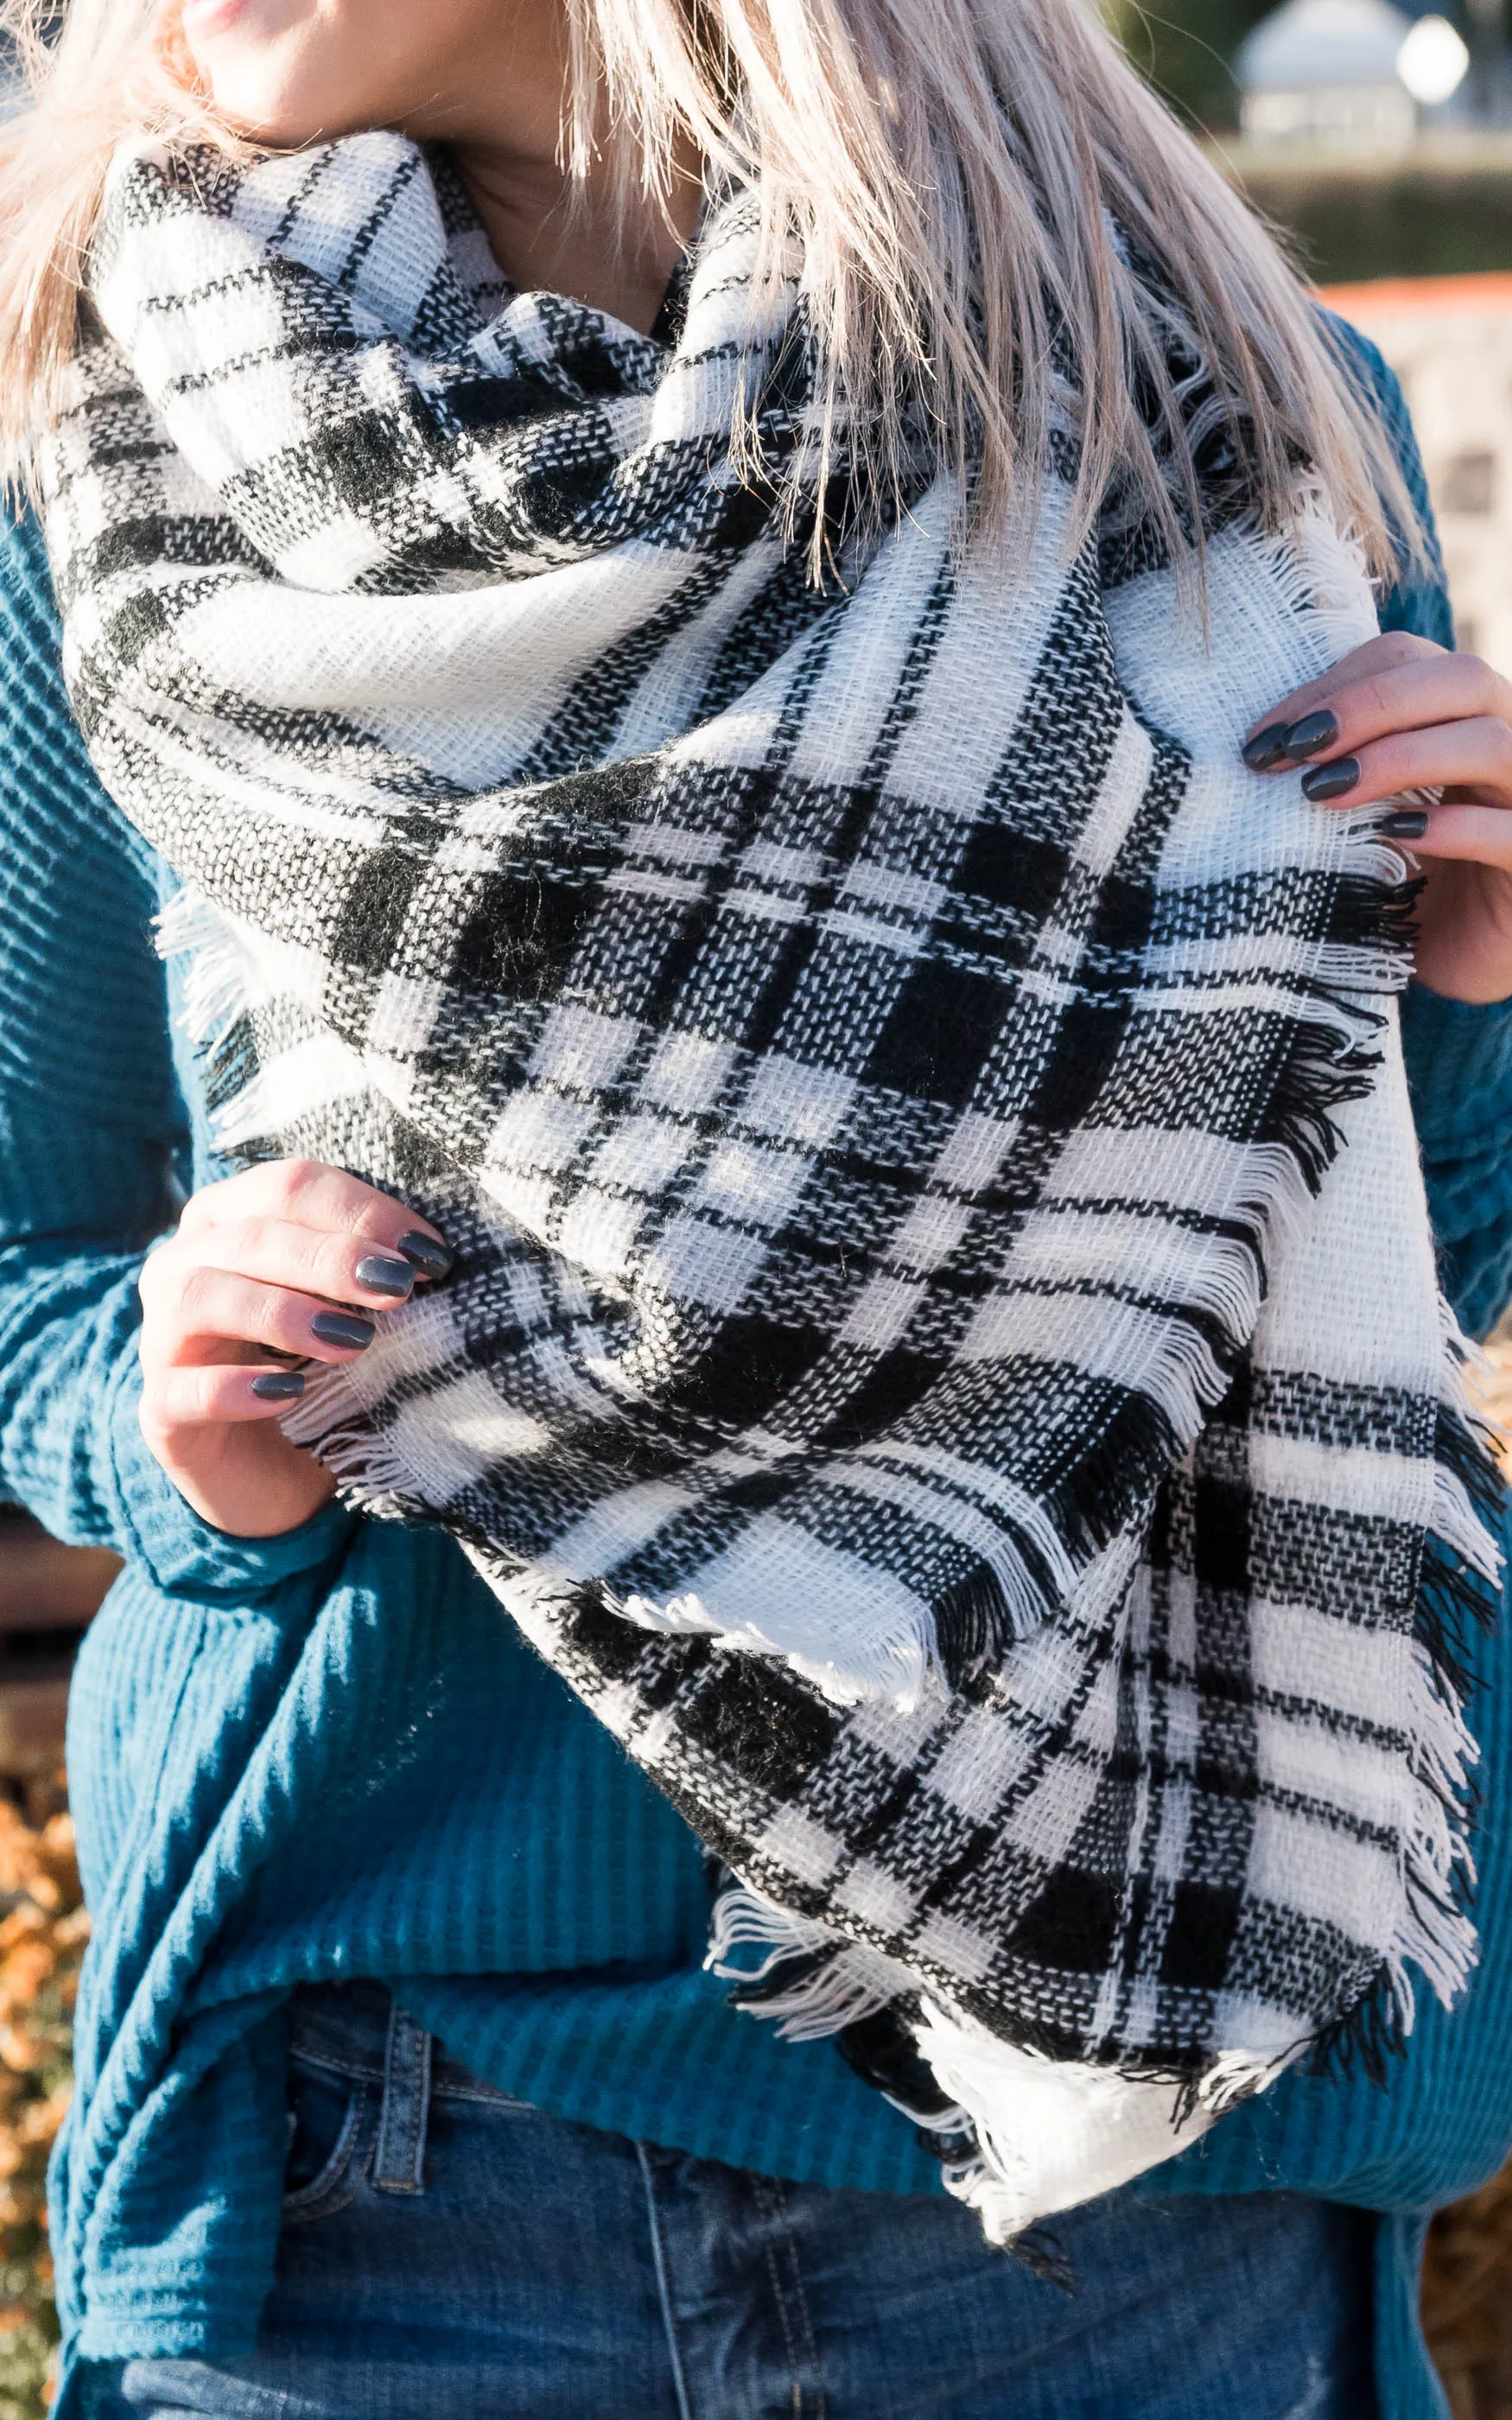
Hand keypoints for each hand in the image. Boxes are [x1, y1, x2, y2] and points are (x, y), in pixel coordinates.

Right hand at [137, 1159, 451, 1538]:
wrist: (274, 1470)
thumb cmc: (316, 1365)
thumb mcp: (346, 1307)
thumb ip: (371, 1270)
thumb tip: (431, 1255)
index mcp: (228, 1219)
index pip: (286, 1187)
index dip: (359, 1211)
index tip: (429, 1254)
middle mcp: (181, 1266)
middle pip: (248, 1237)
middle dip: (330, 1257)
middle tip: (395, 1288)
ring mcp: (162, 1338)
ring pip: (201, 1298)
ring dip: (282, 1312)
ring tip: (353, 1340)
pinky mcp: (160, 1412)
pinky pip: (181, 1390)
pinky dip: (236, 1388)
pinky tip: (290, 1392)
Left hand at [1243, 633, 1511, 1003]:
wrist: (1449, 963)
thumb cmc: (1398, 884)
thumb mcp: (1357, 817)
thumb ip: (1335, 768)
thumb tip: (1261, 744)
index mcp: (1463, 718)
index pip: (1412, 661)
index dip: (1336, 686)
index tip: (1267, 740)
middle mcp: (1508, 747)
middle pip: (1465, 680)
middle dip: (1371, 704)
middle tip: (1298, 750)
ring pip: (1493, 744)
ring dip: (1401, 758)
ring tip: (1324, 793)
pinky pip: (1508, 832)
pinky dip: (1453, 826)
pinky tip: (1396, 836)